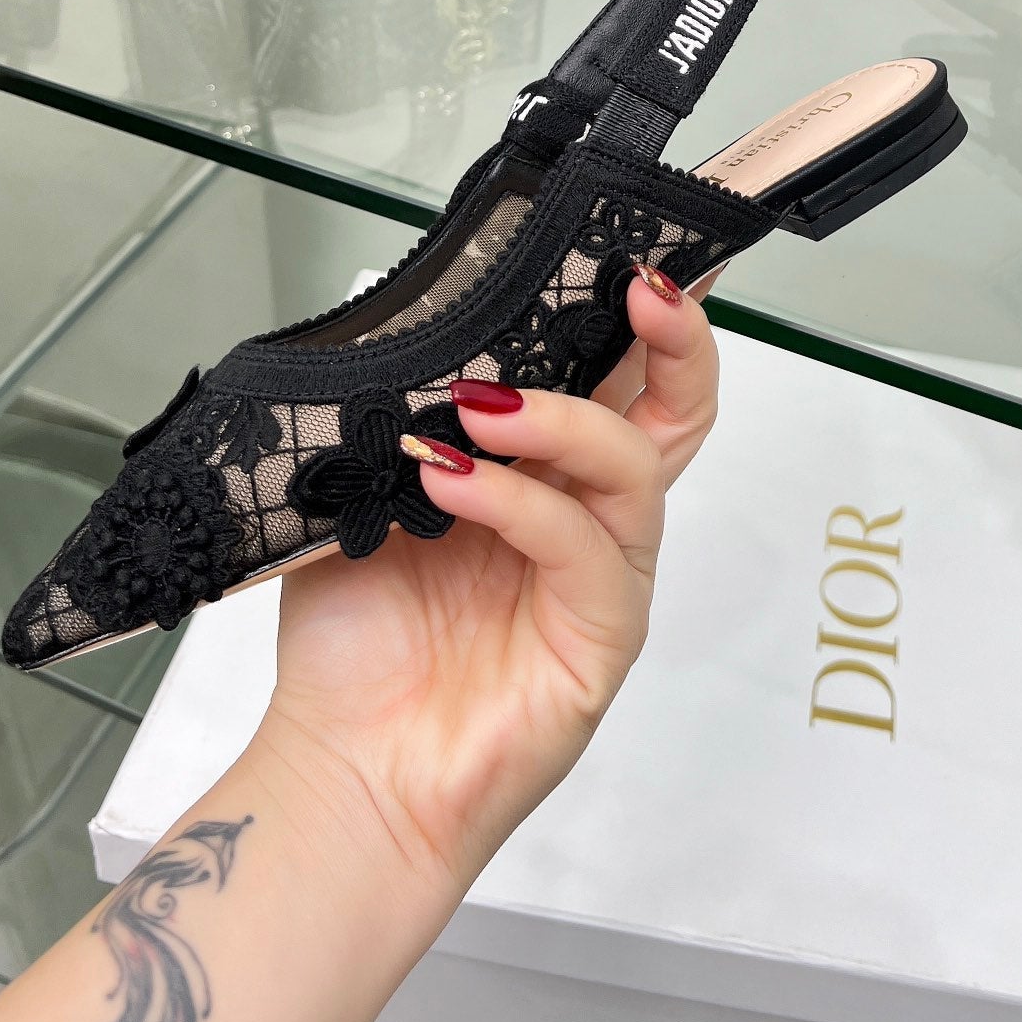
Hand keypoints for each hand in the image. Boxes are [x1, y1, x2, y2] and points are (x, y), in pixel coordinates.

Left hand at [257, 270, 718, 899]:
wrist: (343, 775)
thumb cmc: (358, 643)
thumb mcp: (367, 496)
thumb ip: (400, 416)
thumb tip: (399, 320)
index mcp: (543, 474)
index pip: (616, 377)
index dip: (639, 314)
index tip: (626, 245)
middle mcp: (588, 518)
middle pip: (677, 412)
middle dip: (675, 337)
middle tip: (641, 286)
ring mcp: (603, 579)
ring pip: (636, 466)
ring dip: (561, 418)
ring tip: (476, 407)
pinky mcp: (600, 639)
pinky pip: (582, 548)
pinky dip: (517, 501)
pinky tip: (449, 481)